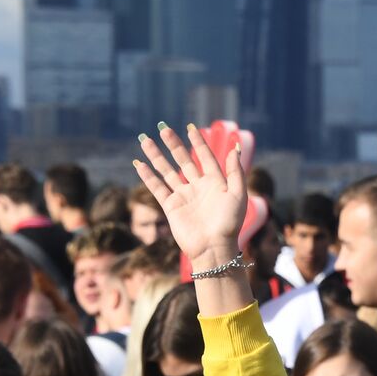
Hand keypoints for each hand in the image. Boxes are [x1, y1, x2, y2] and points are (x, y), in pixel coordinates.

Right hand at [134, 123, 246, 272]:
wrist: (213, 247)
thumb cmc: (229, 223)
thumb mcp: (237, 194)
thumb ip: (235, 171)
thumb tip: (236, 148)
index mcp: (215, 182)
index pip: (205, 156)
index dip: (198, 142)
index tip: (190, 128)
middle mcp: (198, 187)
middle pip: (183, 160)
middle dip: (173, 144)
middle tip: (163, 128)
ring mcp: (183, 196)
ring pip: (167, 171)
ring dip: (156, 156)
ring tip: (145, 140)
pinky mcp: (171, 206)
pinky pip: (157, 187)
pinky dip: (147, 176)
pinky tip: (139, 164)